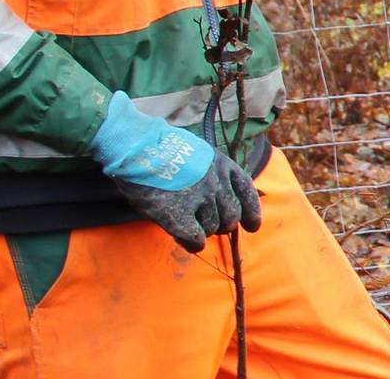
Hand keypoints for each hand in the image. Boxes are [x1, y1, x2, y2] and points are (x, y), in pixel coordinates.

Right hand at [118, 155, 263, 252]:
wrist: (138, 147)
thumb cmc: (162, 150)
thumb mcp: (198, 154)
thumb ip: (213, 174)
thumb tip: (219, 199)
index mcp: (223, 165)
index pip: (247, 193)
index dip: (252, 213)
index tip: (252, 227)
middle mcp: (217, 182)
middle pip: (231, 217)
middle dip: (221, 224)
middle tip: (205, 224)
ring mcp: (199, 197)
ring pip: (212, 229)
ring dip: (202, 231)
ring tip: (186, 224)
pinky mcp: (178, 213)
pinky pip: (194, 238)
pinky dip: (191, 243)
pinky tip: (184, 238)